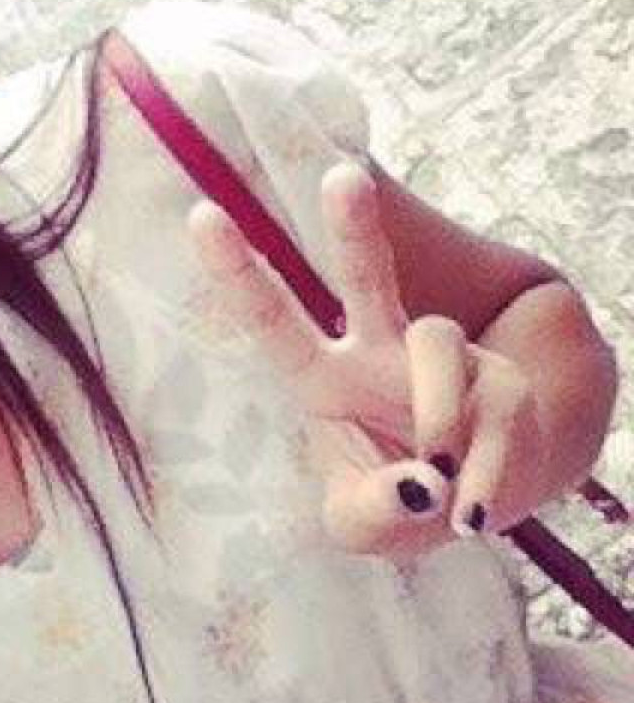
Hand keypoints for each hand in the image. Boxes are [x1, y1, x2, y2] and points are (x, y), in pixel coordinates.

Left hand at [189, 163, 544, 558]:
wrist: (469, 516)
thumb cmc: (394, 506)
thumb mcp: (361, 526)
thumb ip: (372, 511)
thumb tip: (418, 482)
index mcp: (321, 379)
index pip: (271, 321)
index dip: (237, 272)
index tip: (203, 215)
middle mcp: (377, 353)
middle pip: (365, 278)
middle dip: (354, 227)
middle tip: (342, 175)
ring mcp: (442, 359)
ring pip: (438, 341)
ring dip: (436, 415)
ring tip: (437, 476)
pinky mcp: (499, 380)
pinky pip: (491, 404)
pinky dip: (482, 467)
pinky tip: (469, 509)